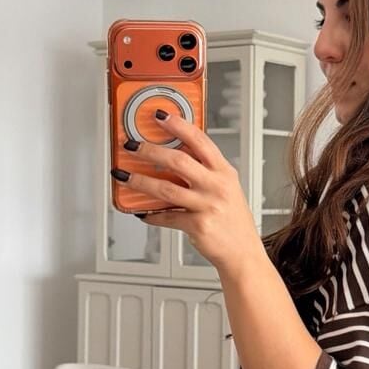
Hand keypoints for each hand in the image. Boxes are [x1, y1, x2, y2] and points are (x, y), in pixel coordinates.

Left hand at [116, 113, 263, 279]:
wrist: (243, 252)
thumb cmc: (233, 220)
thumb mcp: (226, 187)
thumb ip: (205, 170)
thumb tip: (173, 155)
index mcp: (224, 172)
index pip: (200, 141)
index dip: (179, 125)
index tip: (160, 116)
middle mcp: (217, 186)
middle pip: (178, 161)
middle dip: (150, 150)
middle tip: (131, 146)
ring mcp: (207, 206)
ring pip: (166, 189)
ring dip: (140, 181)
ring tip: (125, 176)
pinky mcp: (198, 226)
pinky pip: (166, 217)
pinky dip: (151, 215)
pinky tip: (141, 211)